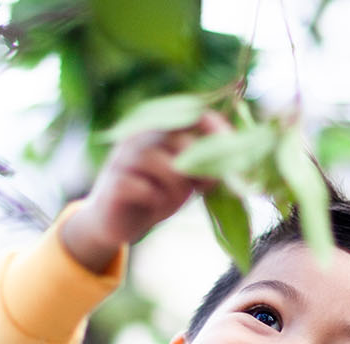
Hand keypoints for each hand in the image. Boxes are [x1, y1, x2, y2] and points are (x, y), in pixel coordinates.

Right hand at [60, 112, 228, 273]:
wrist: (116, 222)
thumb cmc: (155, 195)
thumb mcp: (186, 179)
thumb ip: (205, 166)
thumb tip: (236, 163)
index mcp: (159, 129)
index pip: (193, 114)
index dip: (216, 129)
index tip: (232, 150)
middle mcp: (139, 136)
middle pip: (180, 141)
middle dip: (198, 168)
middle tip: (199, 188)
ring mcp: (123, 158)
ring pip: (161, 163)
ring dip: (176, 187)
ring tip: (174, 200)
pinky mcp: (113, 184)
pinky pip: (141, 187)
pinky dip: (154, 199)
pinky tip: (152, 204)